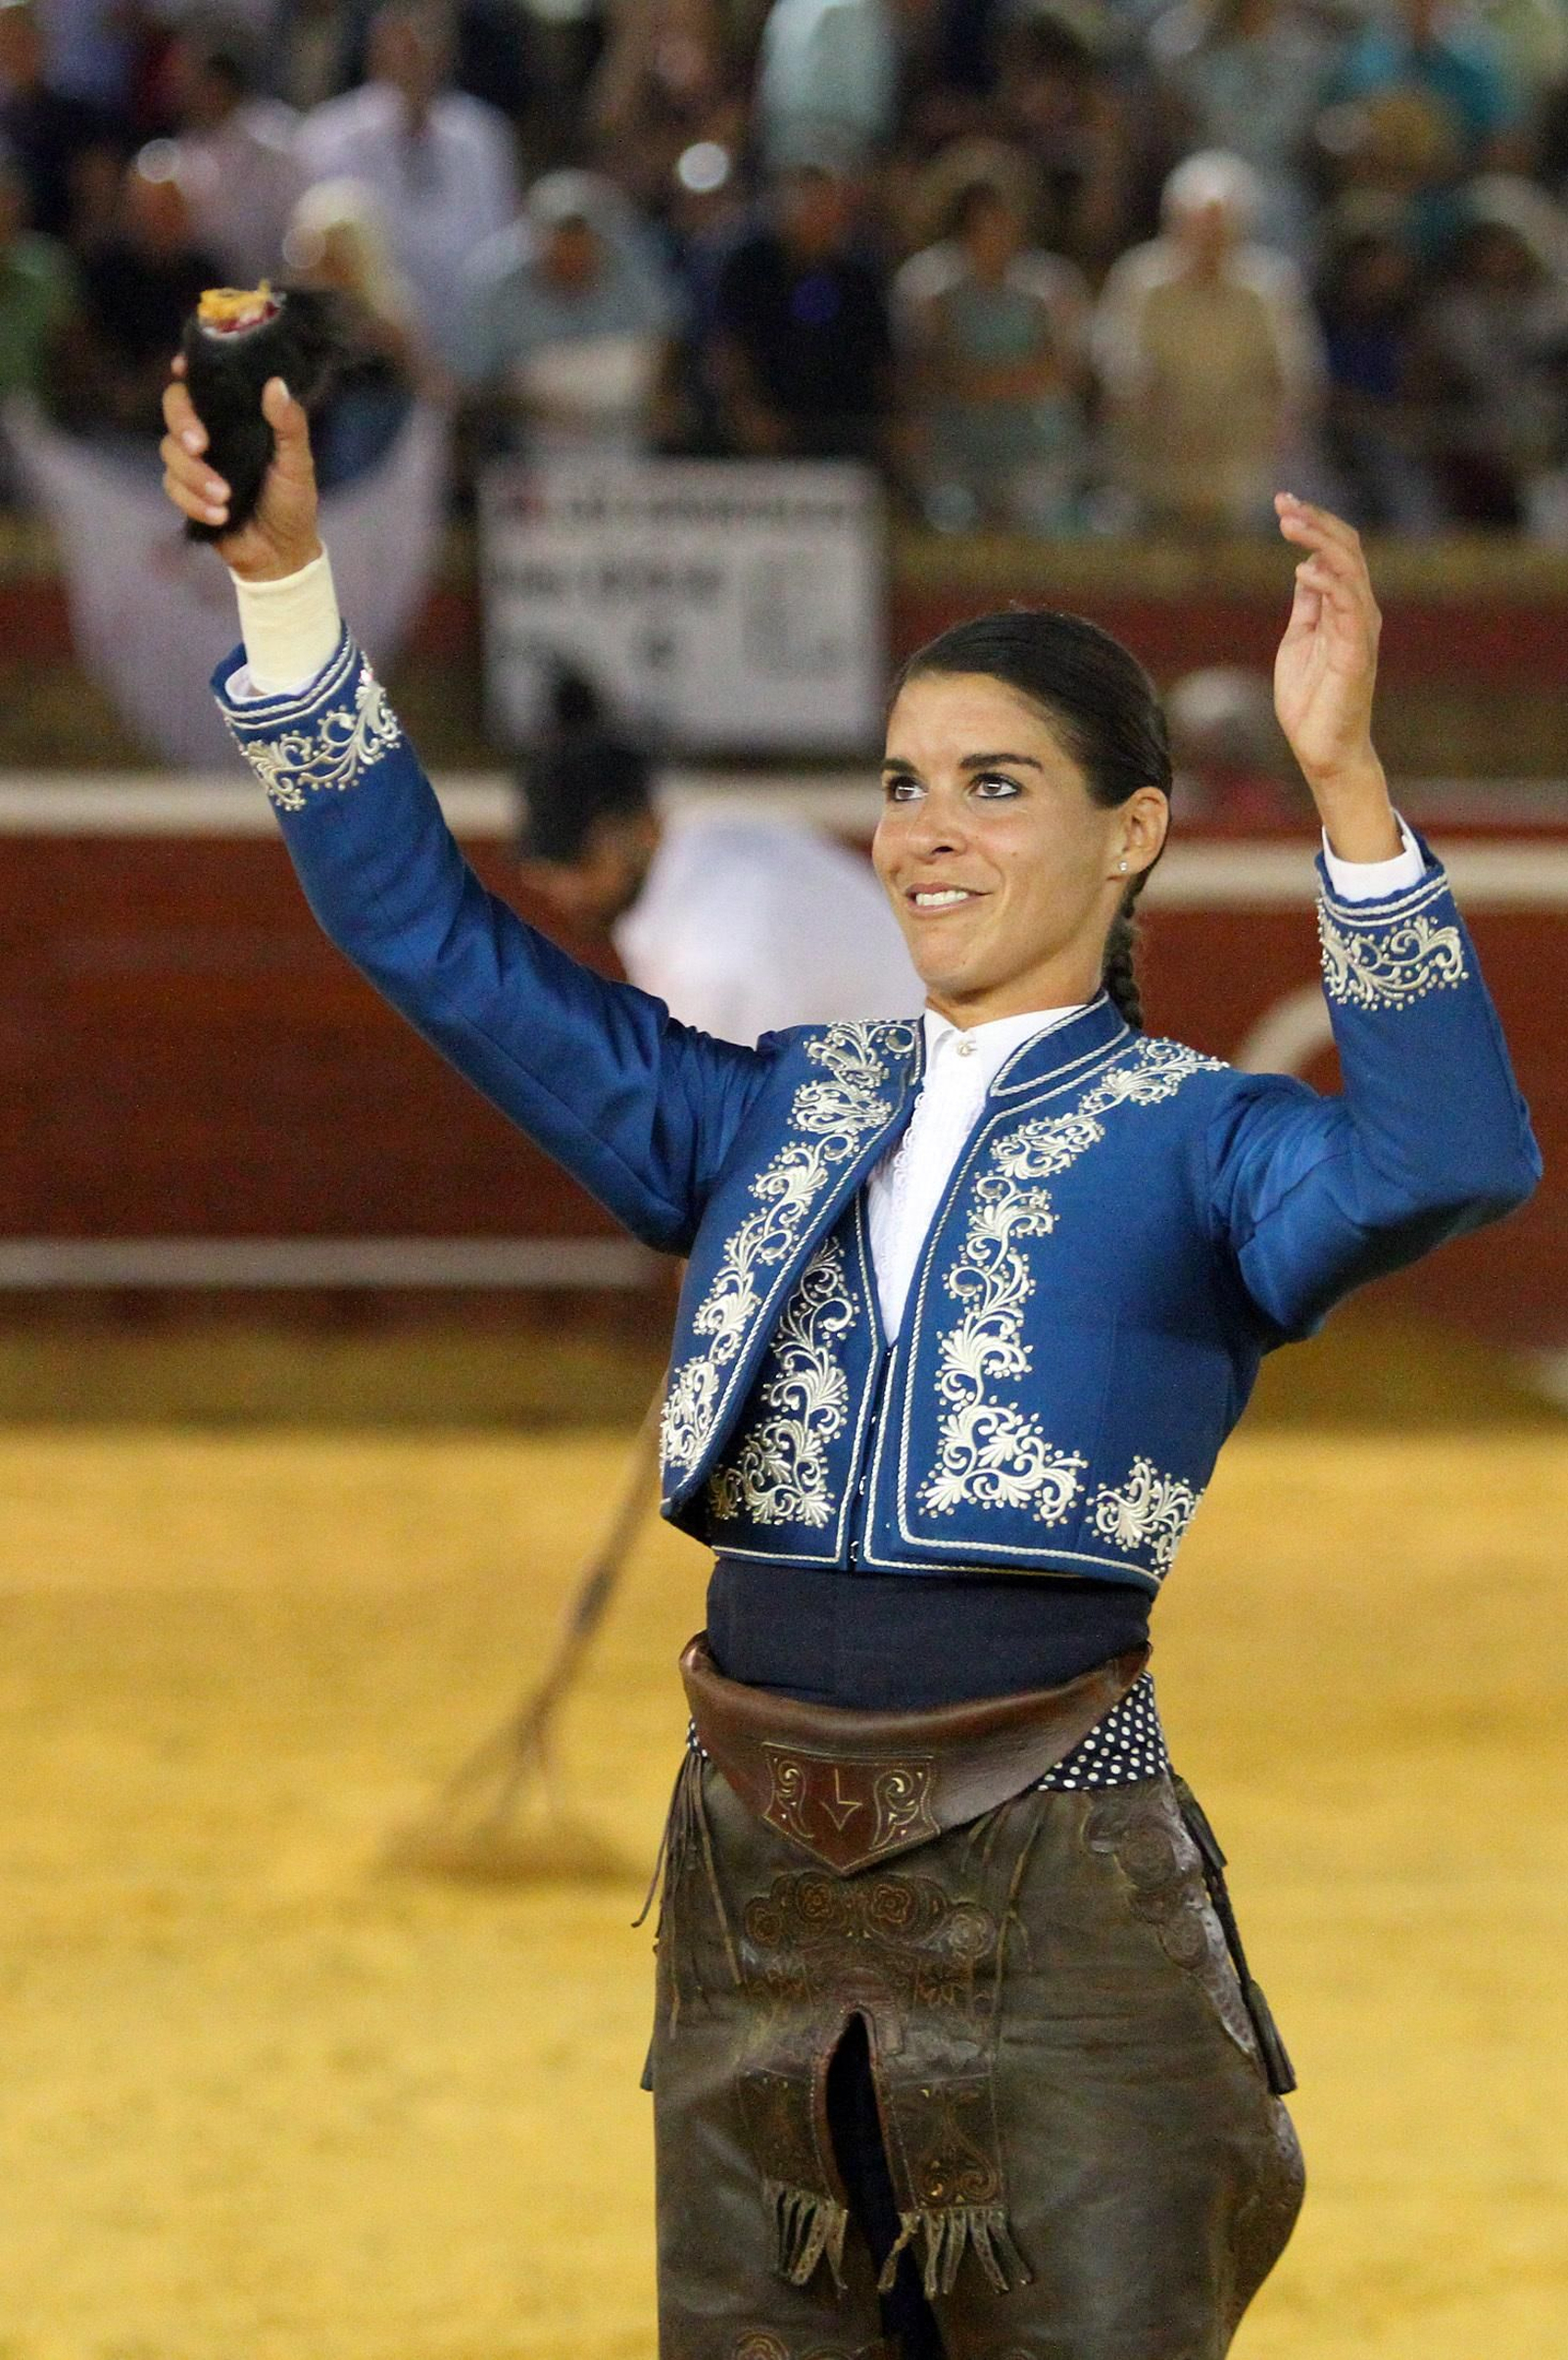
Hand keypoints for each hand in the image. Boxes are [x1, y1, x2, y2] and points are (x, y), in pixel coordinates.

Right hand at [160, 358, 322, 581]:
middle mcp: (211, 431)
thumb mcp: (298, 463)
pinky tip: (220, 516)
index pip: (205, 381)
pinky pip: (172, 486)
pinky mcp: (185, 490)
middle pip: (174, 406)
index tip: (181, 367)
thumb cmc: (293, 502)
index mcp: (237, 416)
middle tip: (200, 445)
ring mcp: (195, 460)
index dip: (188, 367)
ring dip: (194, 475)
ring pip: (169, 450)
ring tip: (225, 497)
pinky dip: (193, 502)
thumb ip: (289, 425)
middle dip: (182, 423)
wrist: (280, 553)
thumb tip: (275, 385)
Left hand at [1272, 492, 1399, 858]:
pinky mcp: (1357, 652)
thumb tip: (1304, 569)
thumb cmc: (1311, 701)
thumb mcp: (1300, 640)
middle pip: (1347, 549)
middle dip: (1315, 521)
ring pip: (1350, 569)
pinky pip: (1349, 607)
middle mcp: (1359, 611)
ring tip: (1289, 523)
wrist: (1321, 749)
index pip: (1336, 552)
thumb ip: (1307, 606)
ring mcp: (1361, 630)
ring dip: (1319, 542)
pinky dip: (1329, 583)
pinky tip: (1302, 571)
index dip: (1313, 524)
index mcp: (1344, 607)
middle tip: (1284, 503)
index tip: (1284, 502)